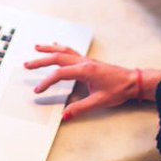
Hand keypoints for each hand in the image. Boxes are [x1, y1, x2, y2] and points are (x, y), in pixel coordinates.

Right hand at [23, 44, 137, 120]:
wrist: (133, 81)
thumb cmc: (119, 89)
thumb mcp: (99, 101)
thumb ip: (80, 108)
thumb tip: (65, 115)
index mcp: (84, 70)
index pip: (59, 74)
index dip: (46, 82)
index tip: (38, 90)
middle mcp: (84, 62)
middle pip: (57, 58)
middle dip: (41, 61)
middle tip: (27, 65)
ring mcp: (86, 60)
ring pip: (64, 51)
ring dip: (49, 49)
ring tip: (37, 48)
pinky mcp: (88, 61)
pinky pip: (71, 51)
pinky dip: (61, 48)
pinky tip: (56, 45)